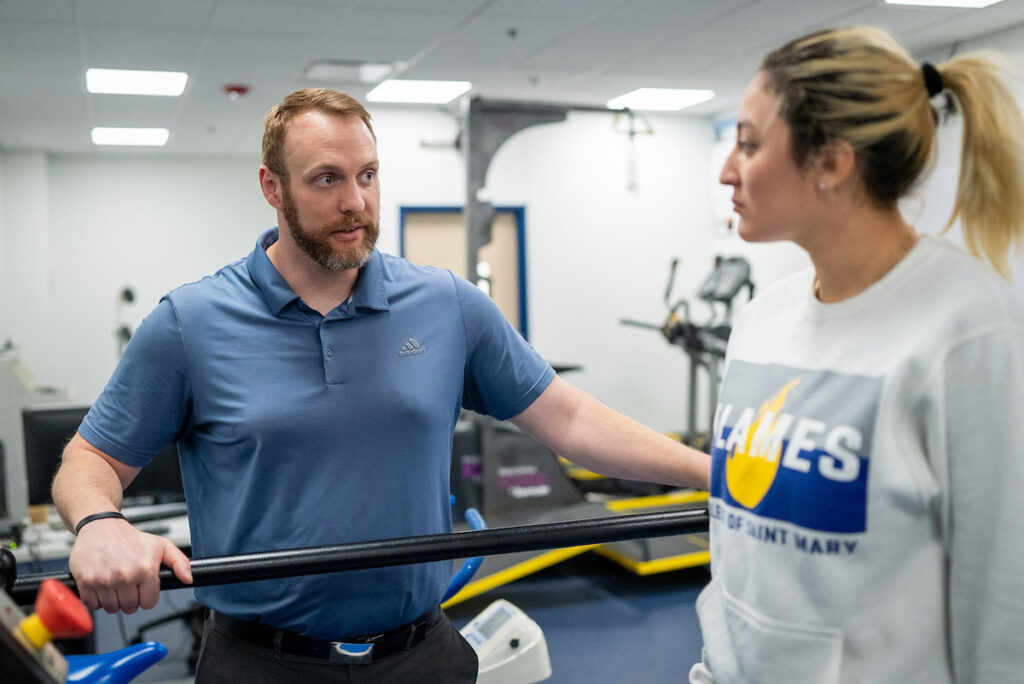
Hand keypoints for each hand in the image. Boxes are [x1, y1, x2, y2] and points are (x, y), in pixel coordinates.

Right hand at [68, 517, 191, 613]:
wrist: (101, 527)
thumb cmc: (130, 538)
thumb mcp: (161, 545)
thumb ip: (179, 562)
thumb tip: (188, 578)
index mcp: (145, 569)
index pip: (149, 603)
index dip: (147, 597)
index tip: (142, 588)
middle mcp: (124, 576)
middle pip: (130, 608)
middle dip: (130, 599)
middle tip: (127, 585)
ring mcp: (103, 580)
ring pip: (112, 608)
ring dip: (113, 600)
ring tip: (115, 584)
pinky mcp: (85, 582)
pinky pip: (93, 605)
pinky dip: (97, 600)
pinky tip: (102, 586)